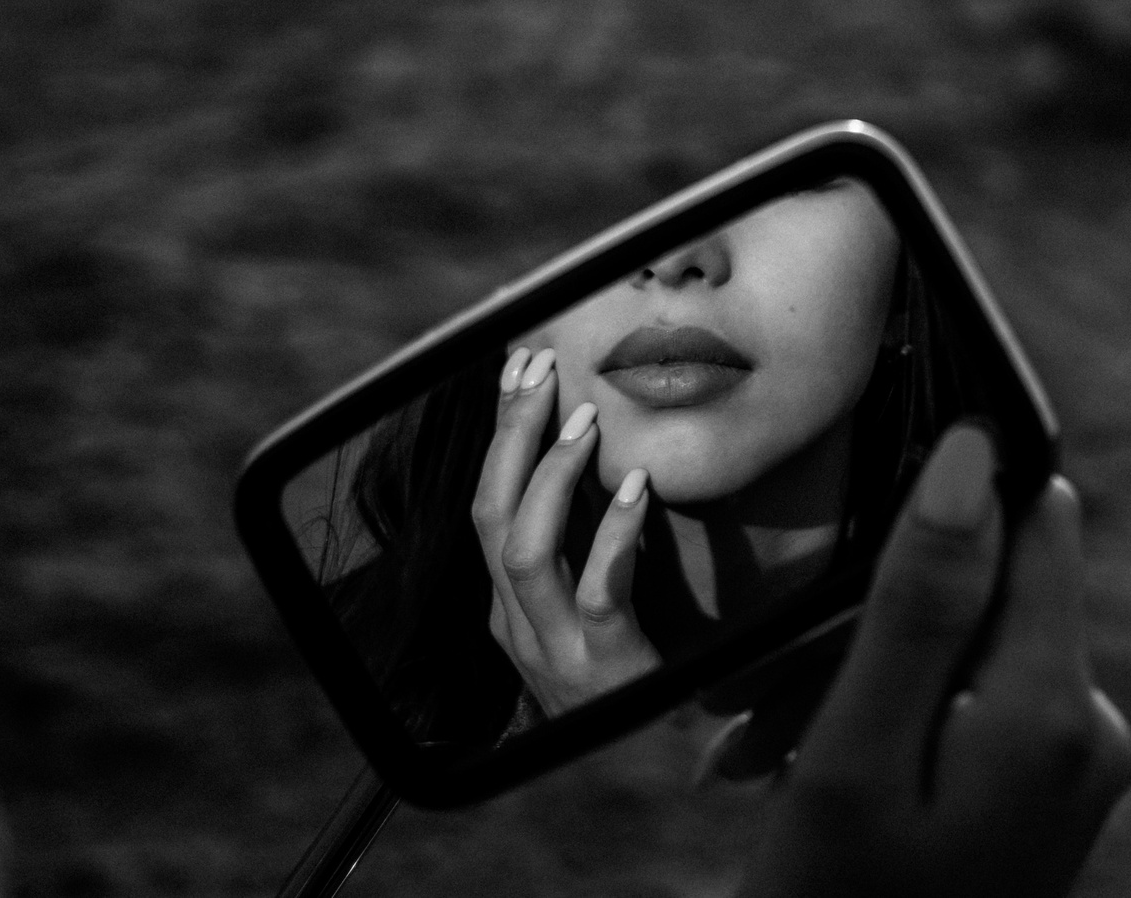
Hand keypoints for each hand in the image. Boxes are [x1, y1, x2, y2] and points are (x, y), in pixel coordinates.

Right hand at [471, 345, 663, 718]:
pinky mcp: (606, 665)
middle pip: (489, 515)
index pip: (484, 505)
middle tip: (540, 369)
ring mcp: (555, 648)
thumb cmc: (625, 673)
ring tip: (586, 421)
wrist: (647, 763)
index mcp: (507, 604)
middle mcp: (517, 623)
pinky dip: (613, 535)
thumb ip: (579, 543)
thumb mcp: (585, 606)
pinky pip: (598, 592)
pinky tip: (636, 490)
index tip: (516, 368)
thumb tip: (586, 454)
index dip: (497, 436)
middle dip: (509, 437)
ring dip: (550, 478)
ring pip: (526, 550)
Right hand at [737, 425, 1130, 897]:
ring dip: (856, 681)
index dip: (940, 517)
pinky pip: (963, 713)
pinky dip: (882, 726)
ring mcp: (1071, 770)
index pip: (1036, 522)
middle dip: (871, 621)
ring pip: (962, 652)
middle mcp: (1091, 730)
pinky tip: (802, 774)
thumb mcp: (856, 755)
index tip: (842, 576)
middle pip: (990, 591)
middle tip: (762, 707)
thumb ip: (922, 603)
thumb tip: (976, 453)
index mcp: (1058, 709)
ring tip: (763, 754)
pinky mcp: (1042, 797)